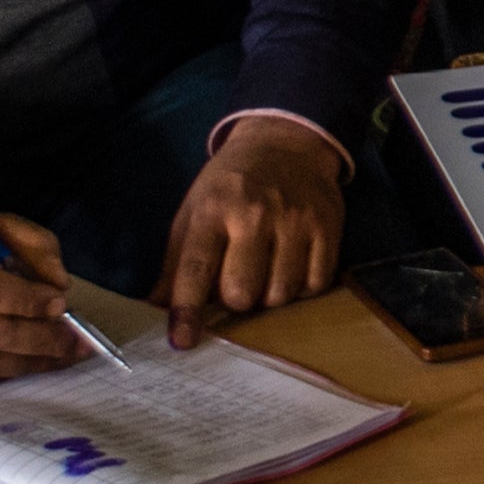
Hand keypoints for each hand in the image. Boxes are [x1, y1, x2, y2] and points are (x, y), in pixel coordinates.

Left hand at [159, 118, 349, 347]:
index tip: (182, 341)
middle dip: (235, 299)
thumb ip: (176, 261)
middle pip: (241, 293)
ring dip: (269, 295)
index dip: (186, 311)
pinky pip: (314, 285)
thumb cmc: (231, 183)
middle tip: (236, 280)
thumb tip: (155, 307)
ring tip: (265, 271)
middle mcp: (254, 214)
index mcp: (213, 209)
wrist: (285, 142)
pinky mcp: (328, 227)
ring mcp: (295, 221)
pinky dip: (301, 287)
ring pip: (279, 295)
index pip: (195, 269)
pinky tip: (292, 266)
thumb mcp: (194, 209)